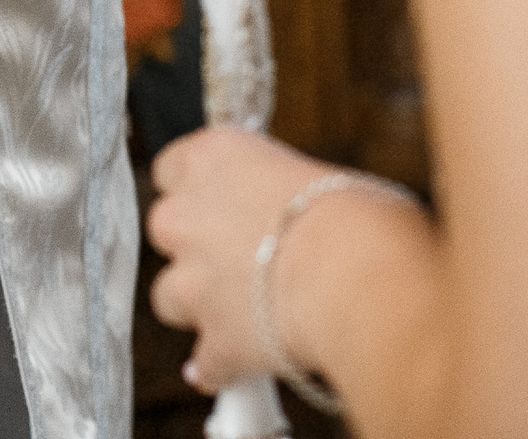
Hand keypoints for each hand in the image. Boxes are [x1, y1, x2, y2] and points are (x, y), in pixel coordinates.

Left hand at [146, 127, 337, 391]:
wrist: (362, 281)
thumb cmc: (358, 220)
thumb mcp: (320, 176)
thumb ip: (280, 190)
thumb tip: (298, 209)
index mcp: (209, 159)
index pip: (172, 168)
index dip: (200, 192)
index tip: (223, 204)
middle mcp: (185, 216)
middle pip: (166, 231)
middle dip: (198, 248)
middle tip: (244, 259)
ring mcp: (192, 282)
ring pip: (170, 297)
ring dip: (202, 306)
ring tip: (249, 312)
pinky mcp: (214, 340)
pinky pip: (206, 360)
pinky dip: (222, 366)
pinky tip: (242, 367)